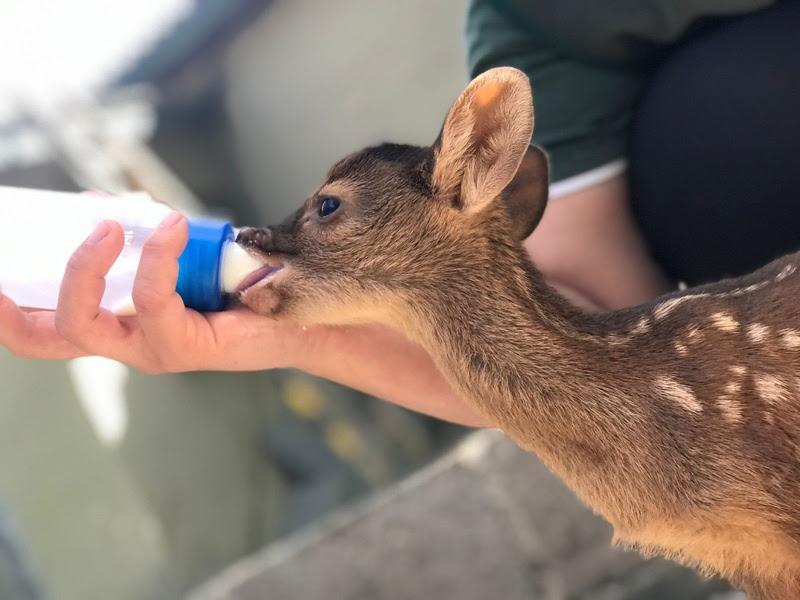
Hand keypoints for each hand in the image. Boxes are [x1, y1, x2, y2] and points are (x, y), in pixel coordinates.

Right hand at [0, 213, 304, 372]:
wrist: (294, 317)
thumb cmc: (235, 285)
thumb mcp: (177, 254)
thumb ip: (137, 234)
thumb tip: (98, 201)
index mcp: (116, 324)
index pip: (44, 329)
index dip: (7, 312)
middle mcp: (125, 344)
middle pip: (47, 338)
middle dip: (10, 309)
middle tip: (2, 276)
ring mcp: (150, 351)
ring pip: (84, 322)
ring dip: (85, 266)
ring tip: (107, 226)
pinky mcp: (182, 347)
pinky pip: (151, 298)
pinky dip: (155, 255)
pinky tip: (173, 225)